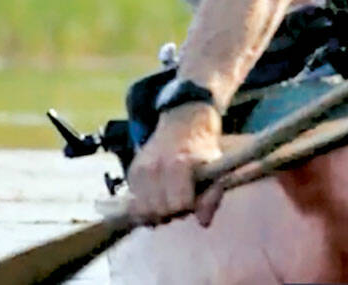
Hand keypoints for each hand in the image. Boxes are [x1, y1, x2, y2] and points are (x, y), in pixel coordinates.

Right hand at [127, 103, 223, 225]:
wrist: (183, 125)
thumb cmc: (202, 150)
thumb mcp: (216, 168)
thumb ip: (212, 196)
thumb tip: (203, 223)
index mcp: (179, 164)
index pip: (179, 205)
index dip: (188, 205)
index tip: (192, 197)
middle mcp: (156, 166)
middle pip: (160, 210)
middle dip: (172, 210)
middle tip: (179, 199)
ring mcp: (141, 169)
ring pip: (143, 210)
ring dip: (156, 211)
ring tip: (167, 199)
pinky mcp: (131, 173)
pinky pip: (133, 203)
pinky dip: (144, 205)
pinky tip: (156, 195)